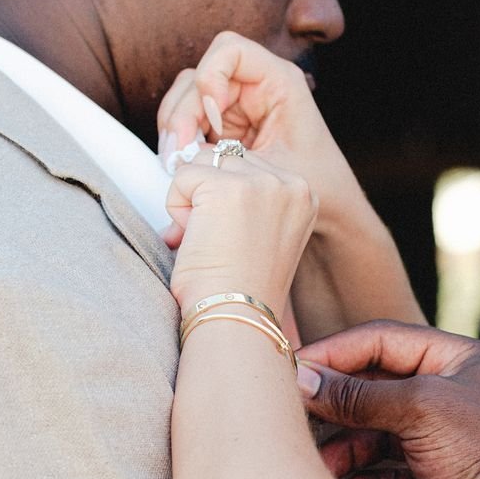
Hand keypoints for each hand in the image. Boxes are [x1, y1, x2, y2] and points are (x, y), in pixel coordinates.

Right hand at [157, 33, 362, 233]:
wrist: (332, 205)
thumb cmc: (318, 184)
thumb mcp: (277, 169)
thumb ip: (228, 157)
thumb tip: (182, 153)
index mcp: (279, 81)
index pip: (230, 50)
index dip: (211, 76)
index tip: (212, 118)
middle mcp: (255, 85)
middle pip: (199, 76)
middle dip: (183, 113)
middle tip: (178, 152)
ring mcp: (237, 104)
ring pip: (187, 97)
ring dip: (175, 127)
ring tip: (174, 163)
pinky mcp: (225, 125)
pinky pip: (189, 121)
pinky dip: (179, 141)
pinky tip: (180, 166)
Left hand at [165, 147, 316, 318]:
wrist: (236, 319)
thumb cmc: (241, 291)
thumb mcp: (259, 234)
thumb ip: (245, 199)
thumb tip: (191, 165)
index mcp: (303, 195)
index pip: (246, 167)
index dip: (225, 202)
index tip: (231, 240)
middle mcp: (290, 183)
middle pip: (225, 159)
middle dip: (208, 196)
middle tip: (214, 242)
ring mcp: (262, 182)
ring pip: (202, 163)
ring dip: (191, 200)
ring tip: (205, 239)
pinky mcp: (229, 187)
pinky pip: (182, 176)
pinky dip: (175, 208)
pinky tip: (194, 238)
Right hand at [296, 323, 479, 478]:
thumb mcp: (423, 409)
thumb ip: (361, 393)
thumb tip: (304, 378)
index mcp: (462, 361)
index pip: (386, 341)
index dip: (337, 352)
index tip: (294, 368)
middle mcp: (456, 397)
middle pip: (378, 391)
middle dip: (339, 409)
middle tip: (298, 422)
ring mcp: (449, 442)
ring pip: (381, 437)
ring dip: (348, 451)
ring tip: (326, 468)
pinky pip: (393, 474)